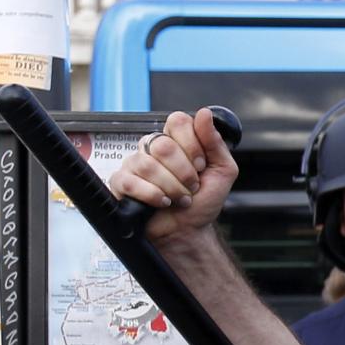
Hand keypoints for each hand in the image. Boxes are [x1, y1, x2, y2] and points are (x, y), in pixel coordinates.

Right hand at [106, 108, 239, 245]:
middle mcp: (153, 148)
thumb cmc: (203, 201)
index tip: (201, 165)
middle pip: (163, 144)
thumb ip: (215, 143)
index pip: (177, 121)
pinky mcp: (121, 183)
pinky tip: (163, 202)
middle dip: (185, 172)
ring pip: (147, 164)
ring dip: (172, 187)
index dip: (192, 145)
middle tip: (192, 186)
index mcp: (176, 140)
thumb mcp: (223, 171)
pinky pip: (130, 181)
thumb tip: (204, 113)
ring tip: (180, 198)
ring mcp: (134, 164)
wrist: (189, 231)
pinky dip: (153, 195)